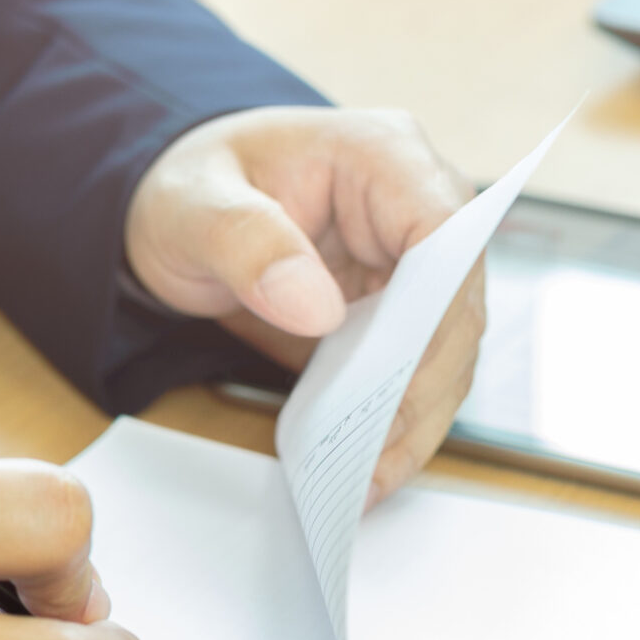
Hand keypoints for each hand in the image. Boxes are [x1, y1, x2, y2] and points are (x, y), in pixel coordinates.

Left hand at [124, 106, 480, 504]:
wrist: (182, 211)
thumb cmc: (190, 187)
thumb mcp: (194, 207)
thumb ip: (248, 244)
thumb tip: (317, 309)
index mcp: (381, 155)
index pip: (445, 229)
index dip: (437, 308)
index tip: (398, 378)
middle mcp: (415, 206)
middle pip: (457, 304)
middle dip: (423, 388)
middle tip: (376, 461)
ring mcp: (411, 265)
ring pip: (447, 351)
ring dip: (415, 420)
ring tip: (368, 483)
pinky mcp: (397, 313)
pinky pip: (414, 373)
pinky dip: (393, 422)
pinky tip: (362, 468)